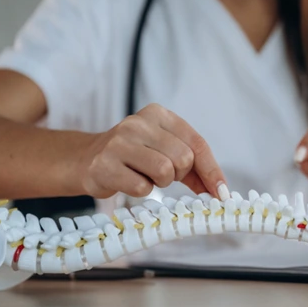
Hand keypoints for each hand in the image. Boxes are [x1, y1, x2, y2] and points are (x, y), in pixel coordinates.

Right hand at [74, 104, 228, 199]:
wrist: (86, 159)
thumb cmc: (134, 156)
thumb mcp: (163, 149)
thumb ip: (193, 166)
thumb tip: (219, 189)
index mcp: (158, 114)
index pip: (197, 143)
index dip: (212, 170)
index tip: (221, 192)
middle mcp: (138, 123)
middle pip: (183, 159)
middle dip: (178, 175)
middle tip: (161, 174)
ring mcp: (119, 142)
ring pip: (165, 172)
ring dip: (160, 183)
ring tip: (145, 175)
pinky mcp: (105, 165)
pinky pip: (142, 187)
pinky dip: (141, 190)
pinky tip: (129, 180)